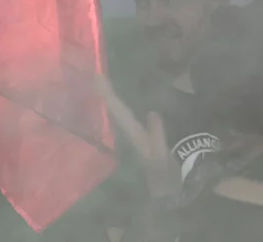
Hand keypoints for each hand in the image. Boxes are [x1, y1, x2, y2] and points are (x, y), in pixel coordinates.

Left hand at [96, 76, 179, 198]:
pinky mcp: (138, 135)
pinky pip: (126, 115)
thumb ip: (157, 135)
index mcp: (133, 132)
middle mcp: (129, 131)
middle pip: (114, 107)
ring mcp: (133, 133)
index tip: (99, 76)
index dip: (108, 92)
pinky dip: (120, 105)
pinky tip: (119, 100)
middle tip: (97, 73)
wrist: (165, 189)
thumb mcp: (161, 155)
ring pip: (118, 111)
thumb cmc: (163, 172)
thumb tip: (152, 112)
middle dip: (105, 91)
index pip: (117, 109)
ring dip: (110, 97)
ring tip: (104, 81)